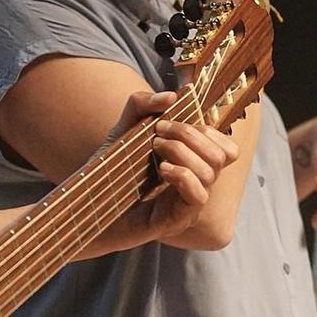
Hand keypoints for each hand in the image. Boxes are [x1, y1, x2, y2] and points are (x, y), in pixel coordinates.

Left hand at [84, 90, 237, 256]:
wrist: (89, 206)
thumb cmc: (111, 171)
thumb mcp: (124, 129)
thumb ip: (141, 105)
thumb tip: (171, 96)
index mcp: (194, 165)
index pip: (226, 148)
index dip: (206, 129)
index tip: (169, 122)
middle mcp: (197, 185)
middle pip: (222, 155)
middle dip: (190, 135)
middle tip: (159, 133)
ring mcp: (189, 205)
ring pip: (211, 172)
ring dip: (182, 151)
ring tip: (155, 149)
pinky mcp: (177, 220)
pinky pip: (199, 195)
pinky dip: (183, 175)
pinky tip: (161, 169)